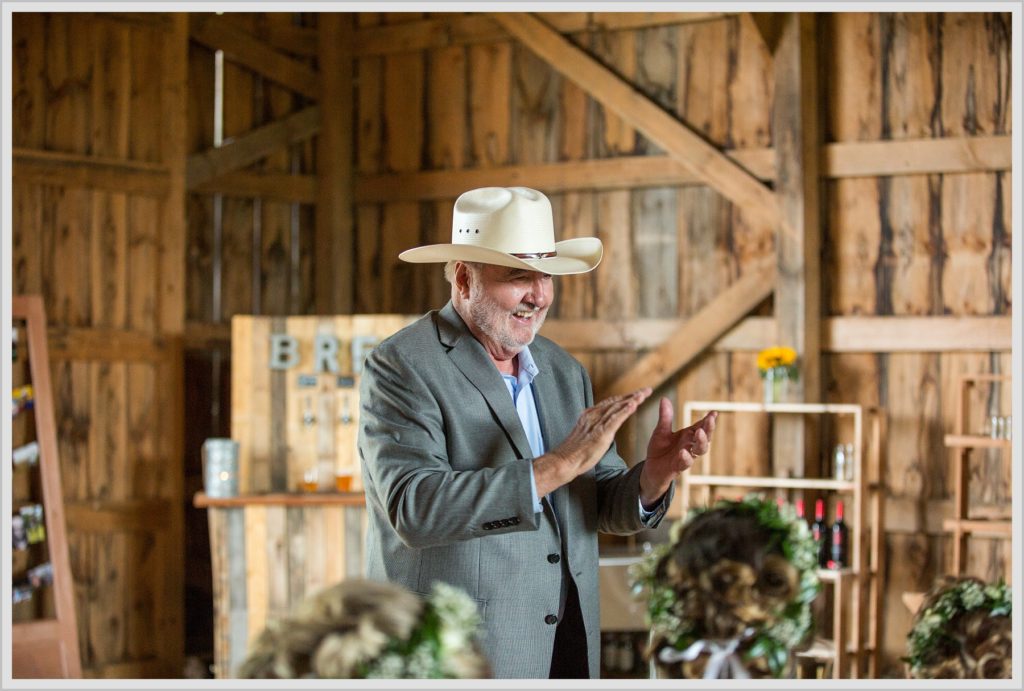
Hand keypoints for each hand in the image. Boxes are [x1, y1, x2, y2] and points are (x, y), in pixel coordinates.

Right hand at [533, 388, 651, 496]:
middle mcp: (593, 415)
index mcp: (590, 415)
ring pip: (617, 408)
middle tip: (647, 390)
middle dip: (633, 395)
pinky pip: (615, 419)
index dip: (624, 398)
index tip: (636, 394)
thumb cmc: (573, 453)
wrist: (563, 461)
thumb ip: (594, 428)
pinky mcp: (601, 433)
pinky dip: (625, 411)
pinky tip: (634, 405)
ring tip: (644, 393)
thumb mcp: (585, 435)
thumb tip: (601, 428)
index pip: (610, 403)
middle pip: (617, 402)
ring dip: (632, 400)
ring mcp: (597, 423)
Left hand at [639, 398, 716, 505]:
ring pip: (700, 450)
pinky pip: (685, 463)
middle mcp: (690, 445)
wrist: (651, 468)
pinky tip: (683, 452)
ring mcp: (686, 456)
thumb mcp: (661, 431)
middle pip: (705, 437)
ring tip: (699, 432)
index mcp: (688, 435)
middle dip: (709, 428)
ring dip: (701, 441)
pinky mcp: (678, 467)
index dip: (708, 420)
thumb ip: (665, 417)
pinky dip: (685, 457)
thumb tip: (664, 398)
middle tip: (710, 419)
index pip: (701, 426)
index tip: (714, 412)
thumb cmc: (659, 449)